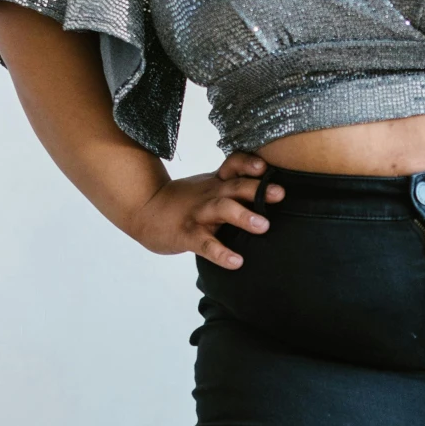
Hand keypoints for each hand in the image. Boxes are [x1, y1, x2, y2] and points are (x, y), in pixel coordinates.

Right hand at [127, 153, 283, 269]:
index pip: (234, 165)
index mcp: (216, 182)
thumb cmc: (184, 200)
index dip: (249, 163)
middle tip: (280, 194)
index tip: (265, 167)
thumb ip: (234, 184)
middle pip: (234, 186)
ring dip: (242, 216)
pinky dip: (221, 253)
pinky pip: (205, 244)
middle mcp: (210, 195)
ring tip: (264, 226)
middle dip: (257, 189)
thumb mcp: (208, 186)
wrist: (144, 210)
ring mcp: (198, 214)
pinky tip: (236, 262)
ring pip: (221, 210)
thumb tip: (273, 189)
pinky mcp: (186, 235)